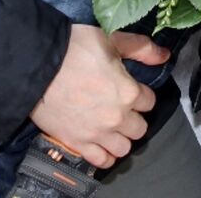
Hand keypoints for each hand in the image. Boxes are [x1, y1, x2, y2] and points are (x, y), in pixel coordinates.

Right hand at [29, 24, 162, 168]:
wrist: (36, 66)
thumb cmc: (74, 49)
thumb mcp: (111, 39)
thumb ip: (141, 48)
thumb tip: (164, 55)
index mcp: (128, 92)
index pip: (149, 101)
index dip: (140, 94)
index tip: (131, 89)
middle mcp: (117, 117)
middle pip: (140, 128)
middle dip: (133, 118)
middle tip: (121, 108)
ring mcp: (97, 133)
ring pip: (123, 148)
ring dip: (121, 138)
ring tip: (112, 127)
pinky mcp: (77, 143)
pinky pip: (101, 161)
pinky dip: (104, 156)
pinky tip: (101, 145)